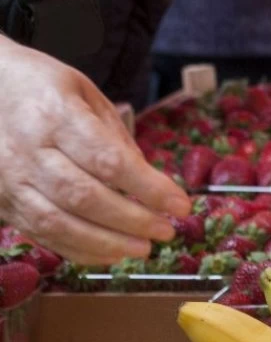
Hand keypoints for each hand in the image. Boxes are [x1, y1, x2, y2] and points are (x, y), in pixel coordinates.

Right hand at [0, 37, 190, 264]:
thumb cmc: (40, 87)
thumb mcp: (85, 93)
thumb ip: (115, 135)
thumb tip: (148, 180)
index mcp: (55, 116)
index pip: (108, 161)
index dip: (148, 188)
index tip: (181, 204)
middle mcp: (27, 152)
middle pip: (84, 197)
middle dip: (132, 220)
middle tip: (167, 231)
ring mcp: (8, 180)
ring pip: (59, 223)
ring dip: (107, 242)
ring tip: (144, 249)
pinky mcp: (1, 202)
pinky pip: (40, 234)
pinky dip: (78, 250)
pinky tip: (110, 254)